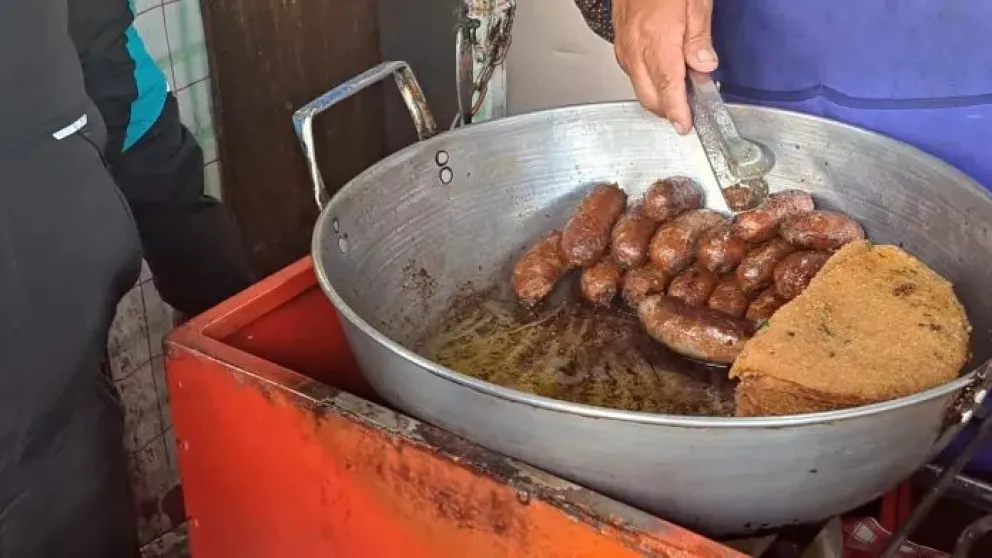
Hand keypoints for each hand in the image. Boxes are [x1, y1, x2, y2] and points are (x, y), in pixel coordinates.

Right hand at [612, 0, 716, 133]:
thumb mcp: (697, 0)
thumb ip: (699, 36)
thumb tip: (704, 66)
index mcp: (658, 39)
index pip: (666, 87)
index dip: (676, 111)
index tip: (684, 125)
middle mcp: (636, 47)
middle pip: (649, 95)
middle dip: (667, 110)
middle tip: (687, 111)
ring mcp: (625, 45)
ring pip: (638, 85)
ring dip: (657, 95)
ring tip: (677, 92)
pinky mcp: (620, 41)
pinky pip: (631, 70)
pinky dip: (646, 80)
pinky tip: (659, 74)